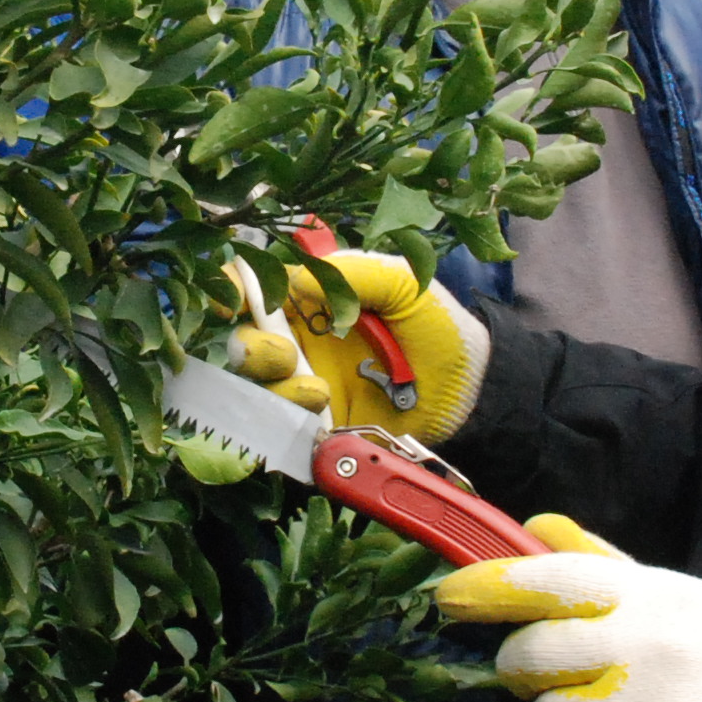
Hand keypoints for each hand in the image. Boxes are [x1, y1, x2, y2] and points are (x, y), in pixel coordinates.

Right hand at [224, 244, 487, 443]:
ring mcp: (305, 386)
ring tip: (319, 390)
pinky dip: (288, 422)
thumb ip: (353, 273)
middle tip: (282, 353)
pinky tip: (321, 410)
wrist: (471, 388)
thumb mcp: (402, 282)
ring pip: (257, 389)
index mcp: (310, 298)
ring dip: (275, 387)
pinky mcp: (318, 428)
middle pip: (243, 342)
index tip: (229, 303)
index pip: (254, 288)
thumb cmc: (436, 326)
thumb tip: (294, 278)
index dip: (231, 292)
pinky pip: (283, 429)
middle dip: (250, 348)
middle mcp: (299, 341)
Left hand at [436, 516, 701, 701]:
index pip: (548, 579)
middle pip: (526, 656)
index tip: (450, 596)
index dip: (488, 585)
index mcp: (645, 597)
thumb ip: (603, 564)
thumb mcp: (678, 597)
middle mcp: (636, 647)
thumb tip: (536, 527)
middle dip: (525, 670)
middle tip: (558, 676)